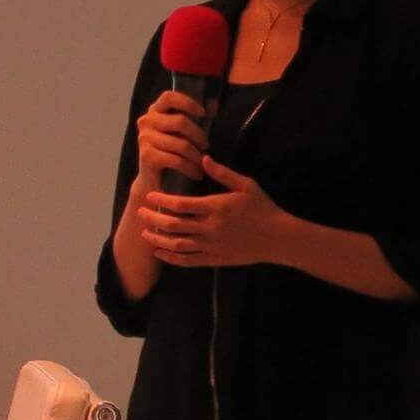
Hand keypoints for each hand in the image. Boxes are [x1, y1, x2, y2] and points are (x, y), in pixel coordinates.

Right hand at [132, 91, 210, 193]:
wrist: (153, 180)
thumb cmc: (172, 152)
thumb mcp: (184, 133)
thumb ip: (197, 117)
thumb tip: (213, 102)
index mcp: (154, 111)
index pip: (169, 97)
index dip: (188, 103)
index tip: (202, 113)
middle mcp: (146, 122)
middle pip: (181, 122)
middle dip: (199, 136)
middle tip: (206, 147)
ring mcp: (144, 138)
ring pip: (182, 144)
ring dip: (198, 157)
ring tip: (203, 164)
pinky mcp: (147, 156)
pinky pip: (177, 160)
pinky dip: (191, 169)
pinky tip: (197, 174)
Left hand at [140, 156, 289, 267]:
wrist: (280, 238)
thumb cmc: (263, 208)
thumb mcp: (246, 185)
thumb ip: (222, 173)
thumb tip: (202, 158)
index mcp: (216, 207)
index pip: (179, 205)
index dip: (161, 201)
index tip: (149, 196)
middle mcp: (210, 228)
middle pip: (173, 225)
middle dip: (153, 218)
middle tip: (140, 212)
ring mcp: (212, 246)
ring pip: (177, 244)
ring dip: (157, 239)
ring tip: (144, 233)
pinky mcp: (215, 259)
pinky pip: (188, 260)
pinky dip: (171, 257)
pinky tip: (160, 252)